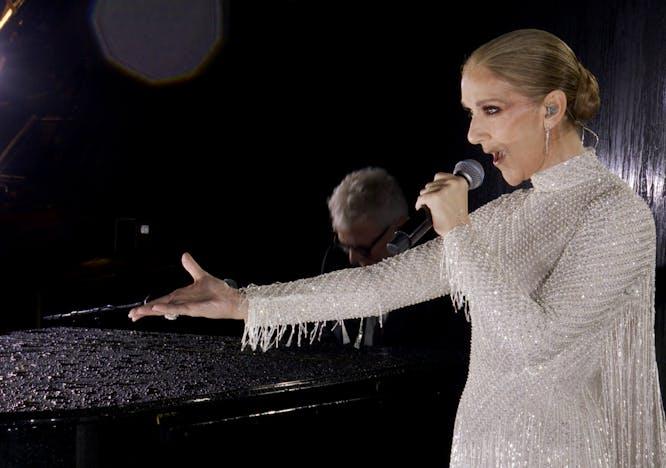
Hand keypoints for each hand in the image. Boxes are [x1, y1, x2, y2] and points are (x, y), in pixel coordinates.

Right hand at [128, 252, 246, 321]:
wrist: (232, 299)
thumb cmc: (219, 291)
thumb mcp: (201, 275)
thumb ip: (191, 266)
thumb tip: (184, 255)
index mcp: (181, 296)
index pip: (161, 301)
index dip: (149, 306)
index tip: (136, 311)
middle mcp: (182, 303)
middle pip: (160, 307)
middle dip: (145, 311)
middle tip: (131, 316)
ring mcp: (187, 307)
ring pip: (165, 309)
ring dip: (152, 311)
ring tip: (137, 313)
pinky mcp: (194, 309)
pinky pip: (178, 309)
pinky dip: (167, 308)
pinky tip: (157, 309)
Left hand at [415, 173, 469, 235]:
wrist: (459, 230)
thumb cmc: (458, 218)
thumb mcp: (458, 197)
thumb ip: (449, 189)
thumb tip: (434, 186)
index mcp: (460, 182)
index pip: (439, 176)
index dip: (435, 186)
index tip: (435, 193)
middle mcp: (453, 183)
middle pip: (431, 183)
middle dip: (430, 193)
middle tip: (433, 204)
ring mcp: (443, 190)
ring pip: (425, 190)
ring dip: (425, 199)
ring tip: (430, 207)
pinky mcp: (435, 198)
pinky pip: (421, 198)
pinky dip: (419, 204)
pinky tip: (422, 209)